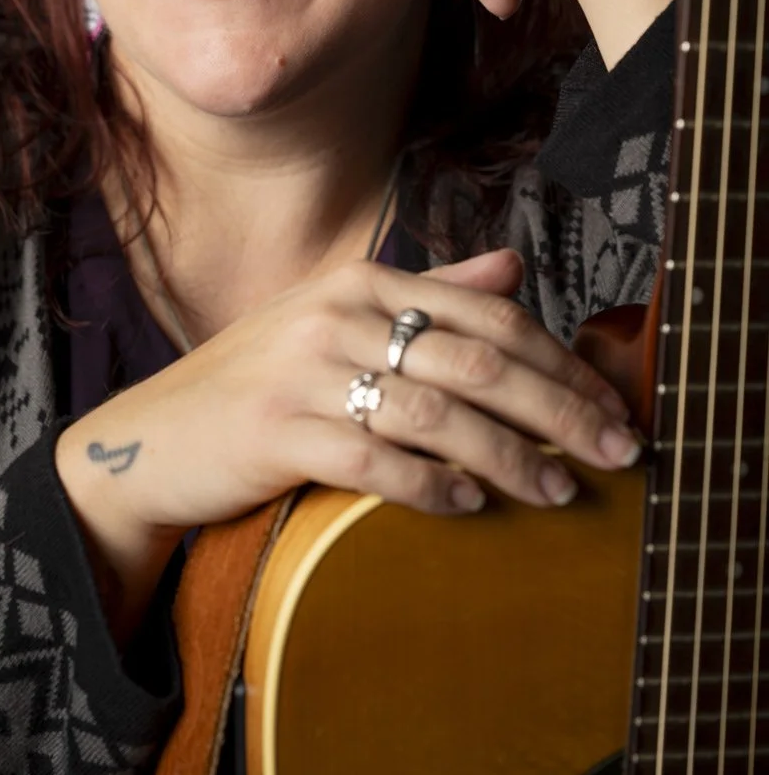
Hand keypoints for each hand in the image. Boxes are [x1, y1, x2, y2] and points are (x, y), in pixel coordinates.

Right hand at [56, 247, 638, 620]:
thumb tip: (515, 267)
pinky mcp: (278, 430)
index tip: (613, 405)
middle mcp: (337, 313)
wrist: (156, 437)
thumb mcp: (339, 318)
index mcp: (362, 279)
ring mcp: (305, 370)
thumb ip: (428, 292)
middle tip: (619, 453)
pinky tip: (470, 507)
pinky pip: (376, 462)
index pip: (489, 314)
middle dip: (563, 410)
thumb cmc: (262, 379)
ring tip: (560, 491)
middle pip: (480, 361)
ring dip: (512, 459)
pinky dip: (432, 487)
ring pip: (439, 414)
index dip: (562, 360)